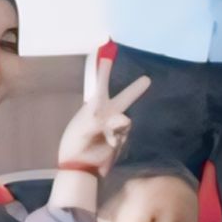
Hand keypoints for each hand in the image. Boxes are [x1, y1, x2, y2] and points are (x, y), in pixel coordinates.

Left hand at [51, 49, 151, 178]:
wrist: (80, 166)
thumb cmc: (75, 144)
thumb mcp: (83, 129)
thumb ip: (103, 120)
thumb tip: (121, 118)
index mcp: (93, 107)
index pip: (101, 85)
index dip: (105, 71)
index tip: (108, 55)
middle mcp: (106, 114)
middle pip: (124, 98)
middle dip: (135, 90)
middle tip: (147, 80)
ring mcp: (115, 127)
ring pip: (125, 119)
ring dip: (118, 124)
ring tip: (108, 136)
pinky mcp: (120, 138)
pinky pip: (124, 132)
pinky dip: (116, 136)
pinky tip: (110, 143)